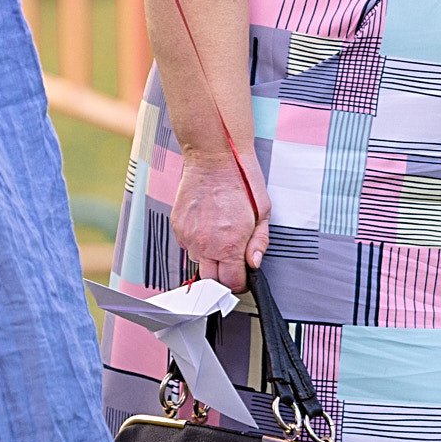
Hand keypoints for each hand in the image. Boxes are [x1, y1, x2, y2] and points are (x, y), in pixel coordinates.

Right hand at [170, 148, 268, 289]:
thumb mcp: (263, 212)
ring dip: (209, 258)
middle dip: (223, 276)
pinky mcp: (177, 227)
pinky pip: (187, 246)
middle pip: (212, 281)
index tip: (243, 275)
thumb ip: (260, 242)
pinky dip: (197, 242)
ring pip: (198, 263)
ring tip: (219, 236)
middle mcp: (206, 245)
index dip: (241, 282)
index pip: (232, 283)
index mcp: (230, 245)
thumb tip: (255, 263)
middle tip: (231, 262)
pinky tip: (207, 226)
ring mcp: (189, 237)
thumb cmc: (241, 181)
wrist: (213, 158)